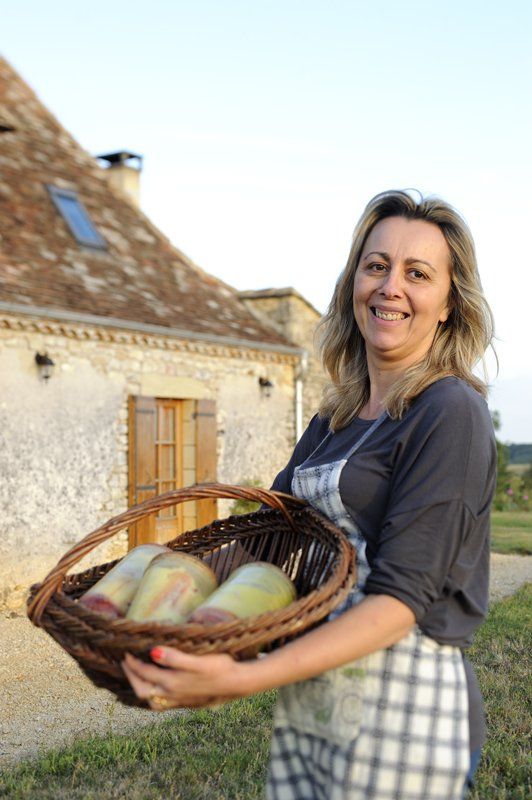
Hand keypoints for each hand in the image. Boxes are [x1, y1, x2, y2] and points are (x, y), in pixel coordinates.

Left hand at [121, 647, 246, 710]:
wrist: (237, 683)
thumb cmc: (219, 668)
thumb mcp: (198, 661)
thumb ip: (174, 658)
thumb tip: (152, 653)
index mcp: (172, 682)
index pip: (144, 673)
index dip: (133, 663)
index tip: (125, 652)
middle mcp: (172, 694)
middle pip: (143, 690)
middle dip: (131, 676)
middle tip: (126, 662)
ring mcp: (179, 700)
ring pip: (151, 700)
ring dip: (141, 688)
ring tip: (137, 677)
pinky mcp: (186, 703)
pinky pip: (162, 703)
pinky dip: (153, 695)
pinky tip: (157, 689)